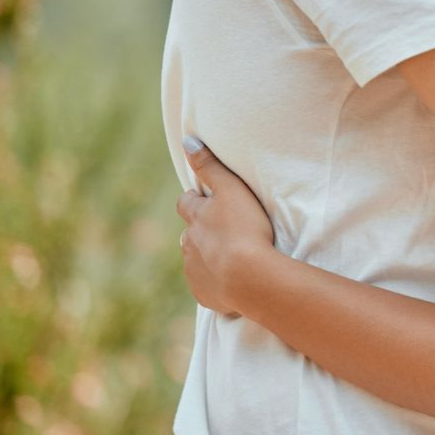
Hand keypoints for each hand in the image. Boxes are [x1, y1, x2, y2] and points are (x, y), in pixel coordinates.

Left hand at [176, 139, 274, 315]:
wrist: (249, 277)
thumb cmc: (245, 228)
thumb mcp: (231, 190)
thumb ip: (210, 166)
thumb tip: (187, 141)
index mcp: (195, 219)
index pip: (185, 203)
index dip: (192, 199)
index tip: (201, 198)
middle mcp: (188, 244)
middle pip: (188, 234)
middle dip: (198, 230)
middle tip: (217, 229)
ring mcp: (194, 270)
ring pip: (194, 259)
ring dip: (205, 255)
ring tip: (225, 256)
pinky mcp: (203, 293)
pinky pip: (204, 284)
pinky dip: (213, 280)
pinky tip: (228, 280)